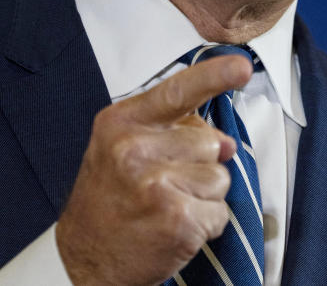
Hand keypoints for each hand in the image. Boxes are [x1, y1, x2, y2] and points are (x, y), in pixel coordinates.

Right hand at [55, 54, 252, 284]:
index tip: (241, 66)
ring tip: (166, 207)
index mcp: (122, 123)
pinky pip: (220, 213)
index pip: (177, 91)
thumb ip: (173, 133)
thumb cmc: (108, 201)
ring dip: (203, 197)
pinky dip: (205, 225)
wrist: (84, 260)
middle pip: (211, 142)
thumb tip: (226, 143)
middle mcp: (134, 148)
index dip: (214, 76)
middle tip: (163, 186)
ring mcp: (155, 184)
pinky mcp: (176, 218)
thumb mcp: (123, 150)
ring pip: (220, 178)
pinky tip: (173, 228)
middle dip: (200, 166)